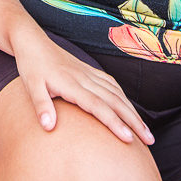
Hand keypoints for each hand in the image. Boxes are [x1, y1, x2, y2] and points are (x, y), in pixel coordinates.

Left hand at [15, 34, 154, 145]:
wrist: (31, 41)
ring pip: (116, 92)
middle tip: (149, 140)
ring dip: (132, 110)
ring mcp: (87, 72)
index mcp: (71, 83)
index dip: (114, 123)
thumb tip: (48, 127)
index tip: (129, 139)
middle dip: (133, 120)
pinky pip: (110, 83)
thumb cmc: (31, 65)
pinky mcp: (87, 69)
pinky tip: (128, 105)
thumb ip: (41, 106)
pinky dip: (123, 96)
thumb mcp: (31, 86)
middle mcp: (84, 77)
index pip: (98, 106)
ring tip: (145, 130)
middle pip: (114, 101)